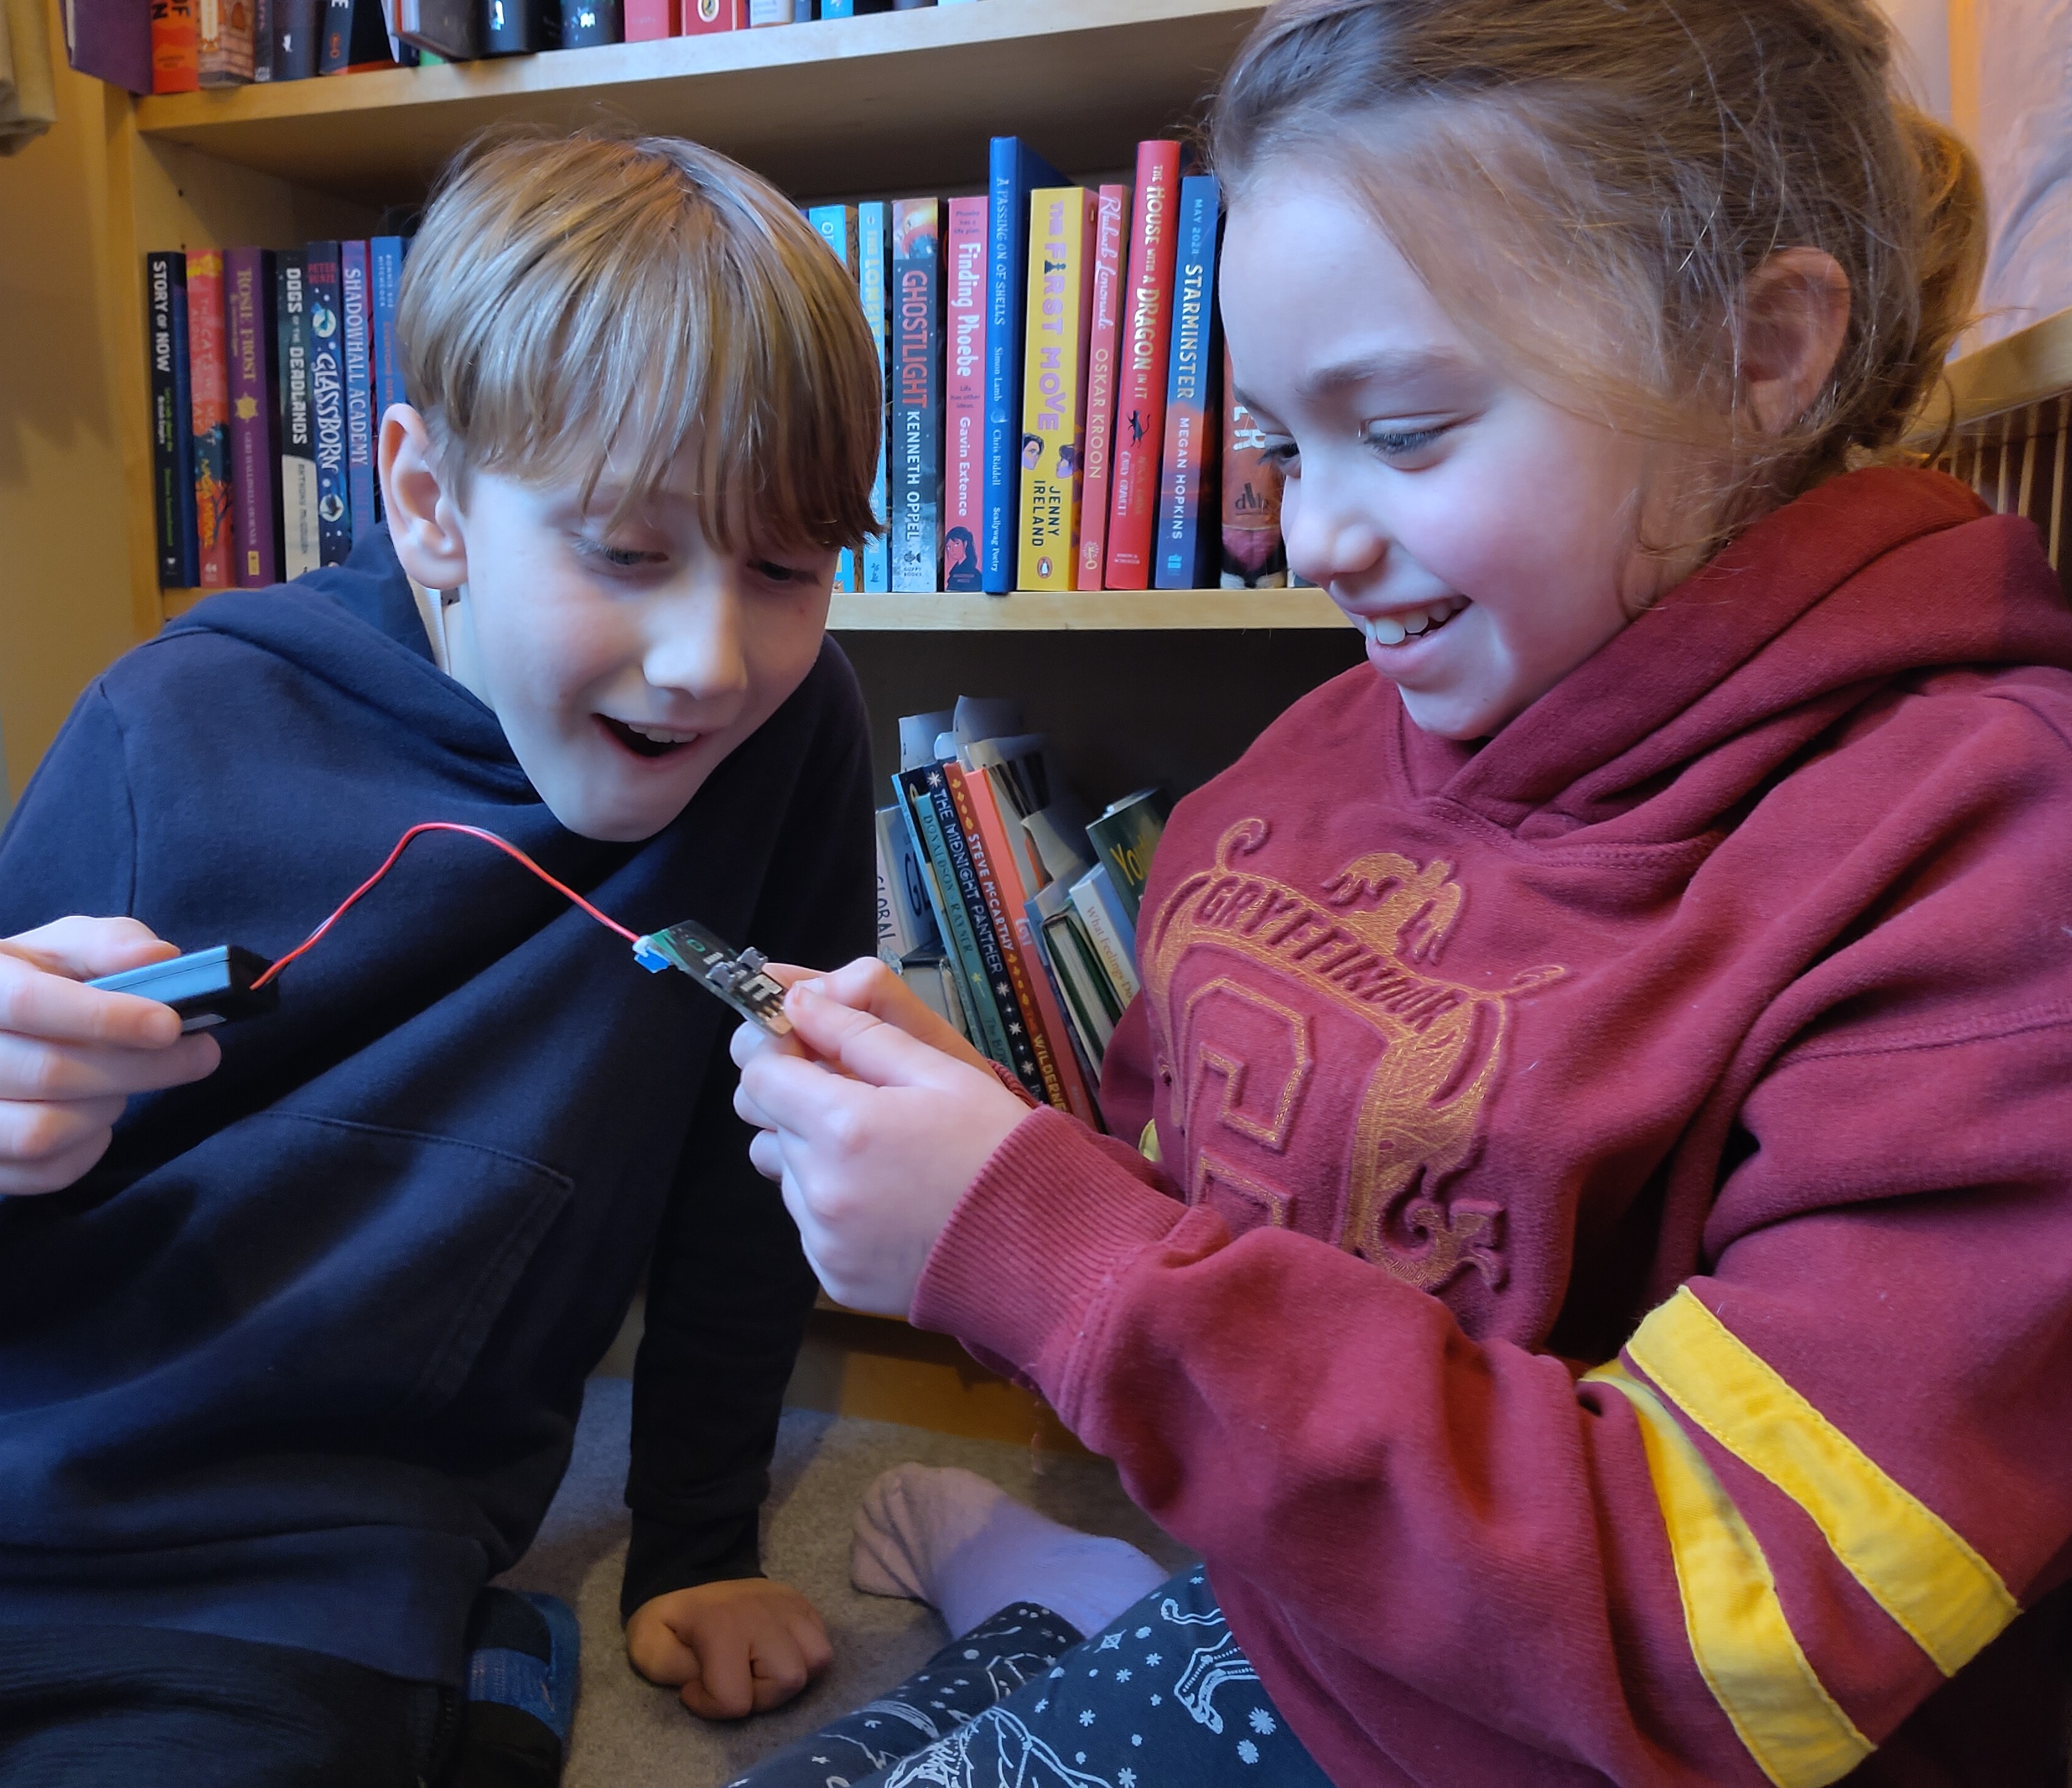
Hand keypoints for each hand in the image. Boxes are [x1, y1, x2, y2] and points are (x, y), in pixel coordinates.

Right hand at [0, 918, 222, 1195]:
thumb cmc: (31, 985)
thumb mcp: (61, 951)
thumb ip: (108, 945)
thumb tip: (159, 958)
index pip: (29, 1002)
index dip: (106, 1017)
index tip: (170, 1025)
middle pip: (49, 1073)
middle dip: (139, 1067)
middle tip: (198, 1055)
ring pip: (42, 1132)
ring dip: (105, 1109)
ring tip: (121, 1084)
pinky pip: (43, 1174)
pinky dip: (87, 1150)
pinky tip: (96, 1120)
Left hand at [625, 1577, 831, 1720]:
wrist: (694, 1571)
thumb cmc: (672, 1617)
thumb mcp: (646, 1644)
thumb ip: (668, 1672)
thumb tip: (703, 1687)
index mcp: (722, 1626)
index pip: (735, 1699)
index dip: (710, 1705)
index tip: (694, 1686)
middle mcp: (765, 1614)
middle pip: (789, 1680)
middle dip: (759, 1695)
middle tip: (733, 1679)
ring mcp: (789, 1606)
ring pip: (818, 1659)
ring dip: (788, 1674)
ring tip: (759, 1668)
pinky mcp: (803, 1603)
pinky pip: (822, 1641)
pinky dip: (803, 1656)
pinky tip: (774, 1653)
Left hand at [732, 971, 1032, 1315]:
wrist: (1040, 1247)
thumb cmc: (995, 1148)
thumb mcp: (941, 1071)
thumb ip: (860, 1034)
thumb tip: (799, 1001)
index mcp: (844, 1127)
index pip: (759, 1075)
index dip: (779, 1052)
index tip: (810, 1048)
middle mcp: (821, 1188)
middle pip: (768, 1124)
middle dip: (801, 1102)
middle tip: (862, 1102)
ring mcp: (824, 1239)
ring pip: (785, 1175)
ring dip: (814, 1155)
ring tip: (879, 1155)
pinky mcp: (833, 1275)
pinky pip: (809, 1223)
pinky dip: (833, 1205)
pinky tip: (887, 1198)